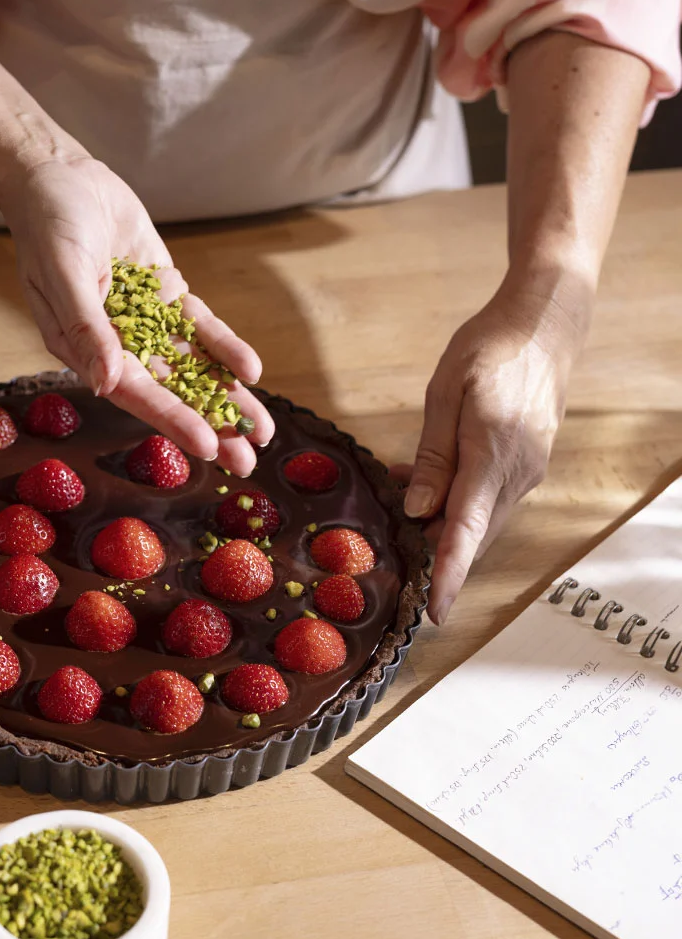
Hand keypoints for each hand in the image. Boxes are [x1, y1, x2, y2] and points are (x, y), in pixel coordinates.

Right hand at [1, 155, 273, 474]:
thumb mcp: (62, 272)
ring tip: (263, 431)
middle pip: (171, 391)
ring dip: (227, 398)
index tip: (207, 446)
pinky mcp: (167, 295)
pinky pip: (201, 329)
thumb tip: (105, 383)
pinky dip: (226, 348)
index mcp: (84, 350)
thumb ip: (86, 327)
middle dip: (210, 425)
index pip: (135, 393)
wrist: (59, 176)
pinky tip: (252, 370)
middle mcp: (117, 344)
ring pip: (193, 367)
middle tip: (247, 463)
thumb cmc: (48, 225)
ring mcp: (146, 321)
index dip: (172, 419)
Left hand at [391, 275, 591, 624]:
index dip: (448, 573)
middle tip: (393, 548)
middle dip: (435, 550)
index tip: (436, 611)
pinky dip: (456, 502)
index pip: (466, 529)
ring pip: (479, 520)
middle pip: (473, 534)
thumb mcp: (446, 393)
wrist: (545, 326)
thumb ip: (433, 456)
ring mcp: (527, 473)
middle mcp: (517, 474)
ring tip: (401, 495)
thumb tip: (417, 511)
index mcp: (492, 454)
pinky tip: (426, 481)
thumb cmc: (490, 348)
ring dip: (441, 522)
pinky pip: (487, 499)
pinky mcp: (526, 466)